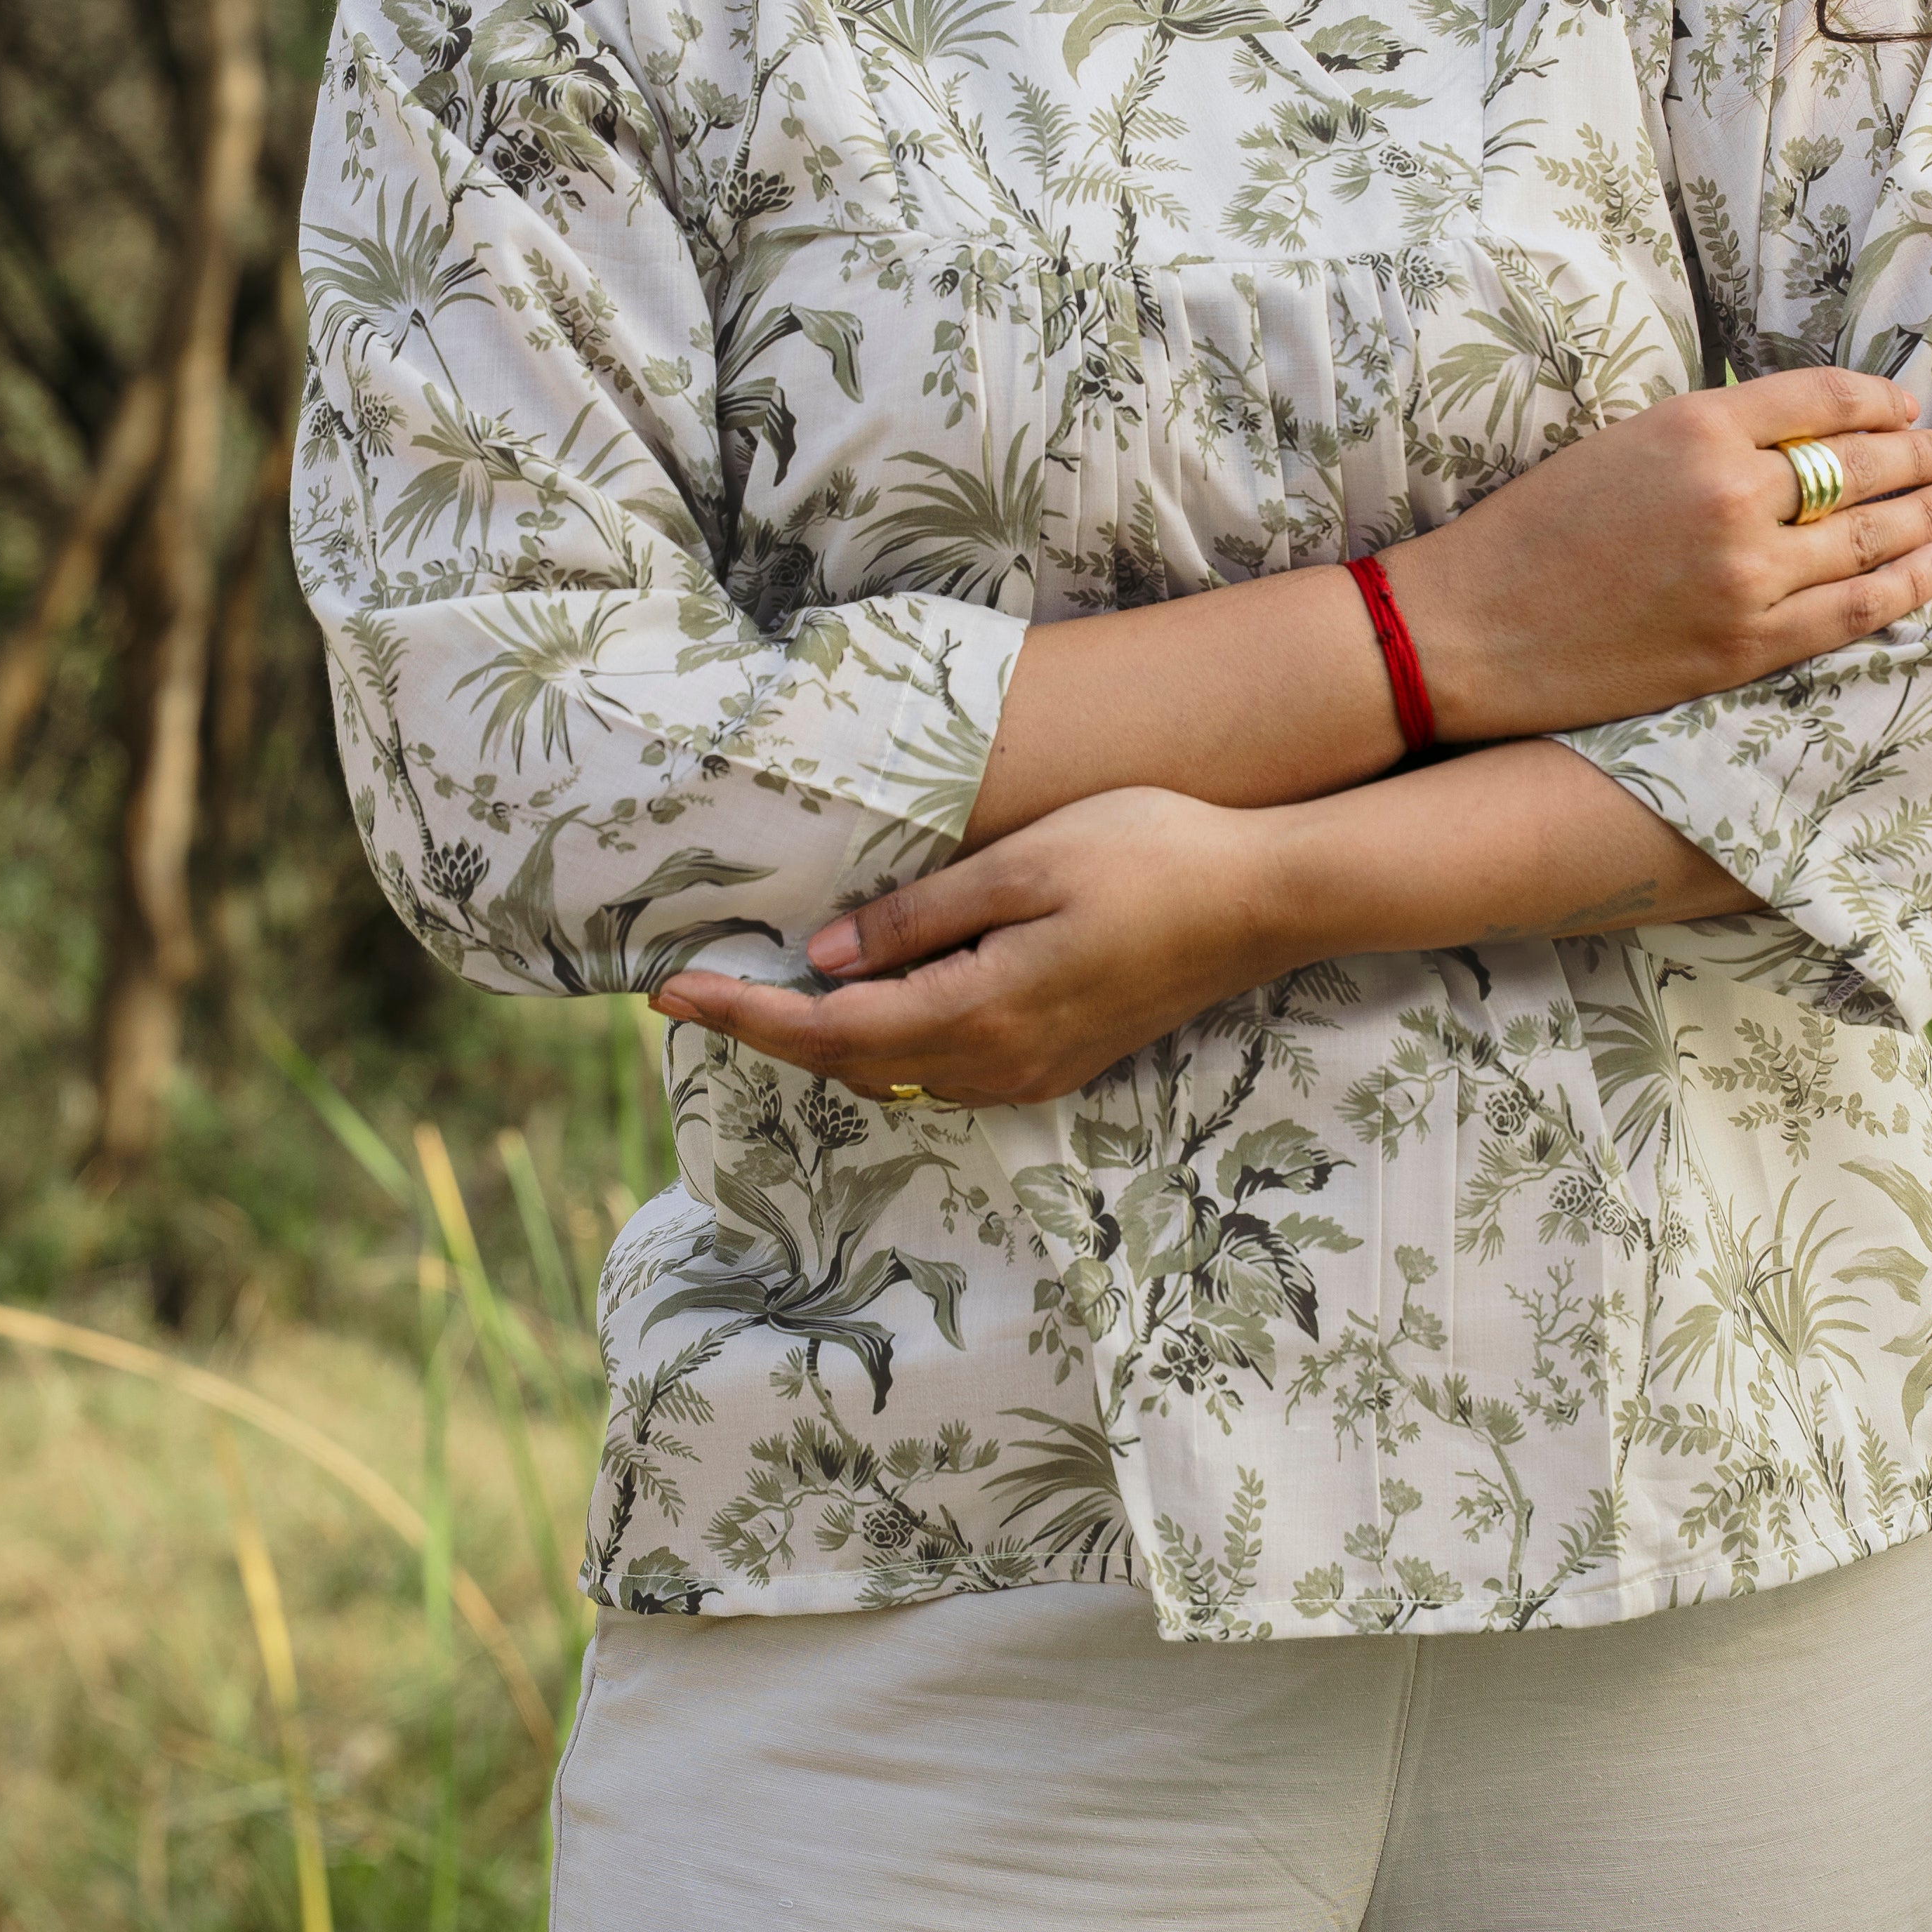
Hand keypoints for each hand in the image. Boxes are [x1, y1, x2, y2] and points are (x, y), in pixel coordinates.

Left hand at [651, 790, 1296, 1107]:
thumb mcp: (1022, 866)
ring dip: (821, 1041)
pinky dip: (880, 1042)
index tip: (667, 988)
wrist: (1264, 900)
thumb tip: (826, 960)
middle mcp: (996, 1062)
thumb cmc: (1148, 857)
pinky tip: (861, 1003)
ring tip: (757, 993)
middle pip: (849, 1064)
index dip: (742, 1012)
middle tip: (692, 988)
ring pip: (894, 1074)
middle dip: (764, 1030)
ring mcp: (1032, 1069)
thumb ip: (918, 919)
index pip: (827, 1029)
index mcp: (978, 1014)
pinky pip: (941, 1068)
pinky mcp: (1058, 1058)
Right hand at [1394, 365, 1931, 738]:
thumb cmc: (1531, 532)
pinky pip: (1853, 610)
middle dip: (1920, 457)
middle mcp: (1732, 493)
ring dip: (1931, 519)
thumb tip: (1803, 438)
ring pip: (1871, 539)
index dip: (1881, 402)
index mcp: (1694, 424)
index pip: (1823, 399)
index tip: (1908, 408)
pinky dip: (1907, 587)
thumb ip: (1710, 437)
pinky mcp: (1745, 646)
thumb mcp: (1620, 445)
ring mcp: (1746, 575)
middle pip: (1862, 465)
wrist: (1469, 628)